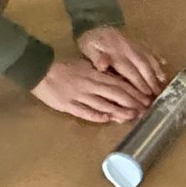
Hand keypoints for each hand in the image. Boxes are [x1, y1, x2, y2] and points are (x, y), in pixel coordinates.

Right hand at [31, 57, 152, 123]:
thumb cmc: (64, 68)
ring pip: (102, 105)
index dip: (133, 92)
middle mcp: (89, 85)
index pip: (118, 84)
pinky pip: (84, 112)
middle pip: (114, 95)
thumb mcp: (85, 66)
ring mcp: (78, 96)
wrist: (40, 71)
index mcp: (94, 74)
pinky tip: (107, 120)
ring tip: (131, 116)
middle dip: (130, 103)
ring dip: (118, 111)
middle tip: (143, 110)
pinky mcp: (67, 105)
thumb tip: (118, 81)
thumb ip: (100, 74)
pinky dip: (97, 116)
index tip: (145, 98)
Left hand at [77, 24, 166, 97]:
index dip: (139, 83)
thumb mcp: (87, 49)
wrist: (96, 23)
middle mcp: (128, 49)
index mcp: (115, 53)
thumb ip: (95, 58)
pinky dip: (157, 58)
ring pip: (149, 58)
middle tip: (158, 93)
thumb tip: (103, 66)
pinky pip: (149, 50)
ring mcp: (134, 45)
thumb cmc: (91, 41)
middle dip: (151, 80)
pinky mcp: (137, 42)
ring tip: (163, 83)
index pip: (130, 71)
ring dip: (157, 71)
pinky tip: (164, 65)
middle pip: (143, 66)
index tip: (147, 94)